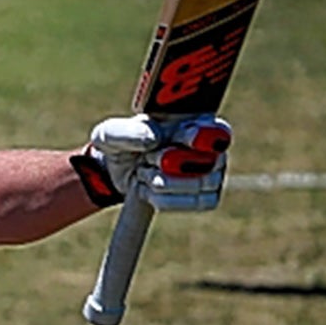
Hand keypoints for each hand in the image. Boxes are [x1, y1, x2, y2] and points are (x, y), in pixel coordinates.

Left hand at [85, 113, 231, 211]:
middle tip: (147, 158)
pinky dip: (166, 199)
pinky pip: (196, 203)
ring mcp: (214, 172)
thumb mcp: (111, 134)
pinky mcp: (207, 197)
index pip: (214, 130)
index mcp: (195, 120)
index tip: (187, 138)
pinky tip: (150, 189)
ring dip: (162, 182)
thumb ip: (128, 133)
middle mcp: (211, 146)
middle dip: (168, 163)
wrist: (117, 171)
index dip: (205, 136)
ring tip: (145, 172)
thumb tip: (154, 139)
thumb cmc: (120, 143)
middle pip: (206, 162)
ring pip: (199, 185)